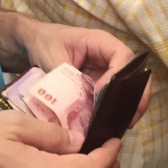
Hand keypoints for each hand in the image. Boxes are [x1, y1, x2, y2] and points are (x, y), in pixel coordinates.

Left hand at [23, 20, 149, 128]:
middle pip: (133, 73)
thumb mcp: (53, 59)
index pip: (123, 57)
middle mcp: (108, 55)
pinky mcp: (98, 83)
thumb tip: (82, 106)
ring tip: (123, 126)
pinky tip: (108, 125)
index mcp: (100, 42)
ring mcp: (104, 70)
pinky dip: (113, 109)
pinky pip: (111, 95)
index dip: (119, 77)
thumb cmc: (44, 43)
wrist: (32, 42)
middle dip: (136, 95)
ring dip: (127, 105)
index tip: (104, 96)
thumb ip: (69, 80)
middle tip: (131, 119)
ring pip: (126, 86)